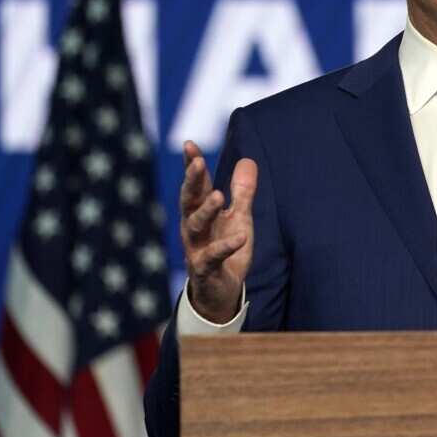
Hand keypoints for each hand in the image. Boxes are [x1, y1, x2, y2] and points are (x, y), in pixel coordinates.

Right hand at [179, 140, 257, 322]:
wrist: (221, 292)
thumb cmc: (227, 249)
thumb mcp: (239, 218)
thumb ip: (243, 192)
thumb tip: (248, 160)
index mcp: (201, 212)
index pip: (196, 185)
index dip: (192, 165)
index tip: (190, 144)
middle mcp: (193, 227)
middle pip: (189, 200)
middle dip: (192, 181)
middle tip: (197, 162)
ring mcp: (196, 248)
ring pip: (195, 226)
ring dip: (205, 210)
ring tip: (218, 195)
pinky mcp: (204, 269)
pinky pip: (213, 256)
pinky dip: (226, 246)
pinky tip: (241, 237)